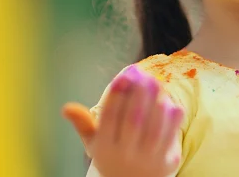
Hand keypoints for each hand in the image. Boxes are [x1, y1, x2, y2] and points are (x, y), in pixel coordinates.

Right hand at [63, 66, 183, 176]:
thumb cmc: (112, 155)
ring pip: (153, 129)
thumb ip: (83, 124)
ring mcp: (145, 161)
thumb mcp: (94, 144)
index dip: (116, 96)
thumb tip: (66, 108)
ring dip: (156, 105)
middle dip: (139, 96)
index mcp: (104, 148)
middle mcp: (123, 156)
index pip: (109, 119)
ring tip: (157, 85)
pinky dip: (172, 121)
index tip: (123, 77)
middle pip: (132, 122)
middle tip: (145, 75)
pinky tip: (172, 104)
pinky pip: (170, 139)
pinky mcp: (165, 164)